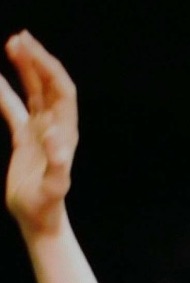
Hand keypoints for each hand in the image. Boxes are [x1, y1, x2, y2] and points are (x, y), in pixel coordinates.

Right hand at [0, 30, 77, 235]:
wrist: (39, 220)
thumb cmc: (46, 207)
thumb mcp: (53, 188)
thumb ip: (57, 165)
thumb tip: (54, 138)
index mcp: (65, 134)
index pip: (62, 92)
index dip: (49, 68)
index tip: (30, 49)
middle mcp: (56, 129)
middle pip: (50, 86)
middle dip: (37, 60)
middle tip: (19, 37)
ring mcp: (41, 133)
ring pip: (35, 92)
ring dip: (26, 69)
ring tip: (12, 43)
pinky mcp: (26, 140)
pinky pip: (15, 108)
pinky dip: (5, 91)